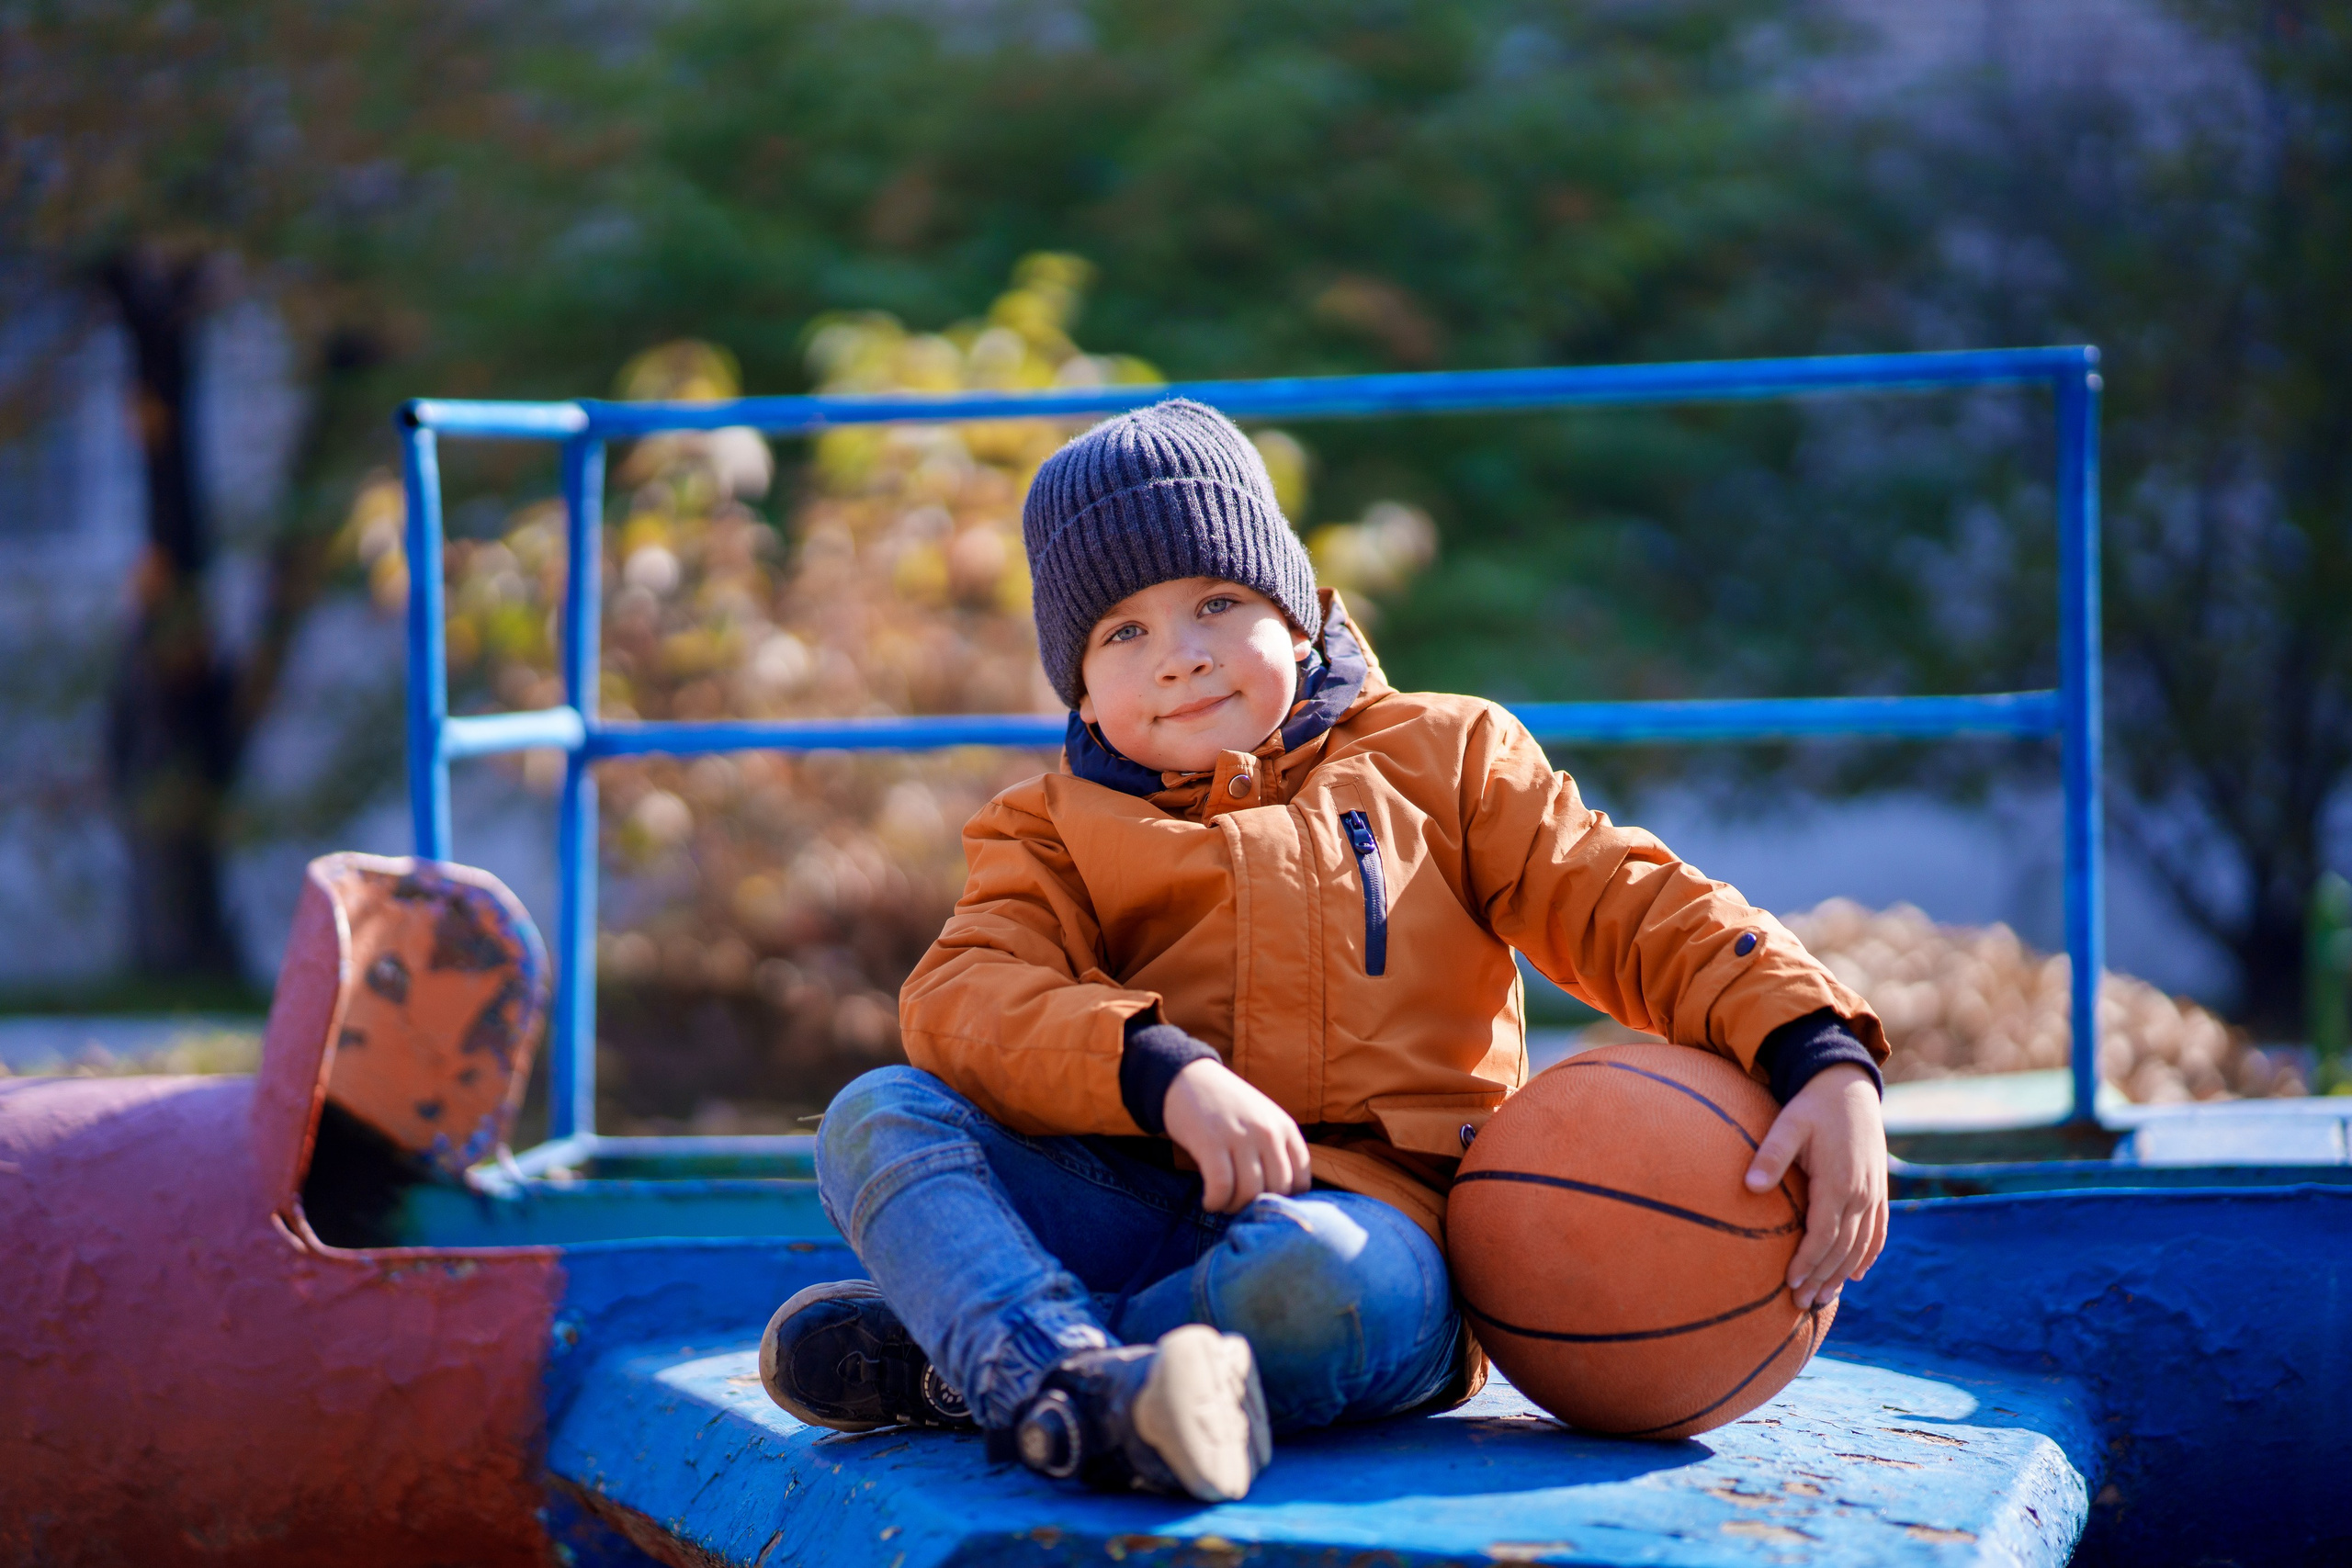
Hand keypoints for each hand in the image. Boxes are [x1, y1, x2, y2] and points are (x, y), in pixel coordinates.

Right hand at [1162, 1058, 1312, 1213]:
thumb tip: (1282, 1198)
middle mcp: (1268, 1132)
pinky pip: (1222, 1187)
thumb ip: (1277, 1150)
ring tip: (1223, 1203)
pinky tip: (1209, 1202)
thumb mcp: (1263, 1120)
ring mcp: (1240, 1136)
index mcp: (1285, 1127)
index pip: (1302, 1180)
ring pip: (1250, 1193)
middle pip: (1277, 1190)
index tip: (1265, 1202)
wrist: (1188, 1077)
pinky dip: (1215, 1202)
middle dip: (1258, 1207)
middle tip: (1240, 1205)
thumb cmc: (1228, 1106)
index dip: (1285, 1200)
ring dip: (1235, 1208)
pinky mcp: (1211, 1142)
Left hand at [1743, 1064, 1888, 1310]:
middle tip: (1799, 1303)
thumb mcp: (1788, 1123)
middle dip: (1821, 1277)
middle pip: (1842, 1248)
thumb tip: (1749, 1187)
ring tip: (1821, 1299)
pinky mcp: (1879, 1191)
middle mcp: (1861, 1193)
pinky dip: (1867, 1256)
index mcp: (1838, 1181)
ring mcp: (1874, 1194)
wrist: (1850, 1086)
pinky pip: (1878, 1232)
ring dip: (1841, 1275)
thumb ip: (1771, 1155)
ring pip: (1861, 1246)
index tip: (1788, 1282)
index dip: (1807, 1261)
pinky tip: (1856, 1276)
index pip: (1823, 1233)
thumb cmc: (1812, 1106)